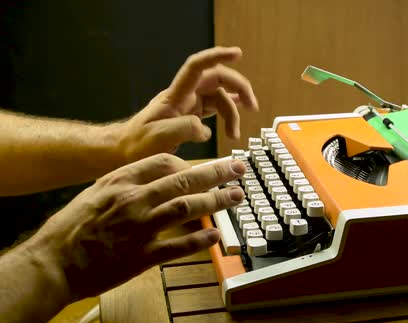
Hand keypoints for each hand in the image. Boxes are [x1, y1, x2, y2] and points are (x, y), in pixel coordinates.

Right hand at [22, 153, 245, 298]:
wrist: (52, 263)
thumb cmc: (71, 228)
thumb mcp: (95, 193)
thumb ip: (126, 182)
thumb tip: (156, 176)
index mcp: (120, 182)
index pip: (164, 162)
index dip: (191, 162)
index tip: (205, 165)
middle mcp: (133, 201)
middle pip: (183, 180)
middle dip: (216, 173)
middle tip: (238, 169)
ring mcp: (139, 229)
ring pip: (186, 208)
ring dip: (216, 201)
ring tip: (235, 196)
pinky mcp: (142, 257)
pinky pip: (178, 246)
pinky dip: (199, 240)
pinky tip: (216, 235)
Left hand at [116, 46, 258, 162]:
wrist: (124, 152)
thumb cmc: (136, 145)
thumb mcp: (157, 138)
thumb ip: (183, 129)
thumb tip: (205, 129)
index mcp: (176, 96)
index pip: (198, 67)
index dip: (217, 56)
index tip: (237, 54)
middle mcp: (184, 96)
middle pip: (217, 80)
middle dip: (238, 88)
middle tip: (251, 105)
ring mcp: (188, 105)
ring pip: (219, 98)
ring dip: (232, 113)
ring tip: (235, 135)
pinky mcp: (191, 117)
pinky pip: (215, 108)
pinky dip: (228, 115)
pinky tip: (235, 122)